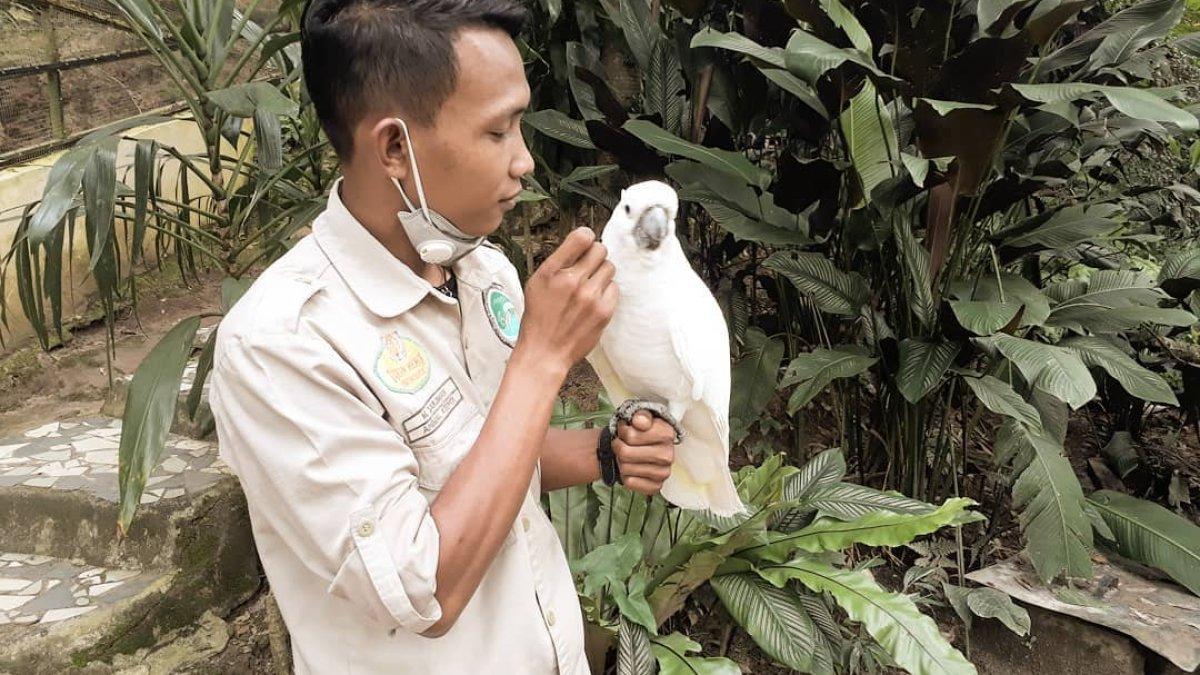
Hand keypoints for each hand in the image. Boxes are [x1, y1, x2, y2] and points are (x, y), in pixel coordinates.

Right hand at [517, 227, 616, 374]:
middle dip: (595, 255)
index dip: (586, 237)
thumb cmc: (539, 318)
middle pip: (600, 250)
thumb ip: (558, 263)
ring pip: (610, 267)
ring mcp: (590, 297)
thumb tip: (581, 243)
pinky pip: (615, 288)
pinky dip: (607, 291)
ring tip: (590, 285)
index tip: (586, 243)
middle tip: (589, 266)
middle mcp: (572, 281)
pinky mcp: (603, 311)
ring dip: (602, 273)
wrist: (545, 352)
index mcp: (552, 271)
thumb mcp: (536, 284)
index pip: (581, 237)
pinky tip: (595, 300)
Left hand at [614, 411, 676, 496]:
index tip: (625, 429)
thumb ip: (640, 415)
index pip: (630, 435)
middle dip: (618, 447)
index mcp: (667, 433)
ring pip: (625, 468)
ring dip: (621, 462)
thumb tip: (639, 421)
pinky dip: (625, 476)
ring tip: (627, 456)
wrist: (641, 449)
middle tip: (622, 443)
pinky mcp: (656, 486)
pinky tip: (632, 469)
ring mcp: (664, 472)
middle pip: (625, 453)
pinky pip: (630, 482)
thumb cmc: (640, 432)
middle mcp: (668, 455)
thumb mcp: (641, 417)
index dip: (622, 431)